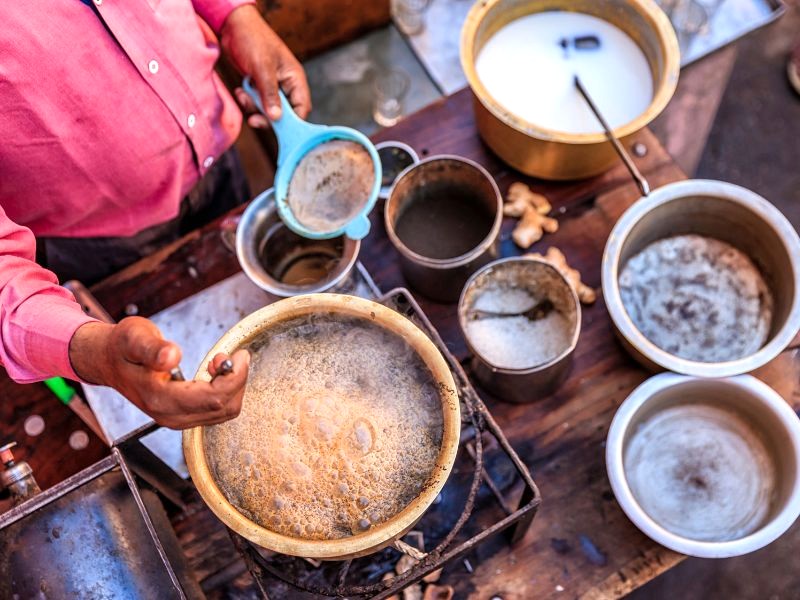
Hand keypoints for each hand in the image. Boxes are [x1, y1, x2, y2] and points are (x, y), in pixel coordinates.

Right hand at [69, 318, 249, 428]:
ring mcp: (175, 419)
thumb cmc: (122, 347)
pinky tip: (214, 373)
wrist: (108, 360)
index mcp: (160, 399)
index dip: (234, 377)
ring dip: (232, 386)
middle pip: (223, 408)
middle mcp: (169, 415)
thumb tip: (172, 356)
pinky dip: (224, 392)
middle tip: (232, 355)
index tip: (239, 354)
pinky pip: (215, 411)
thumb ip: (153, 348)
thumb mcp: (134, 337)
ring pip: (223, 413)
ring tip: (221, 361)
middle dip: (236, 381)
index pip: (213, 398)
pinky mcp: (181, 416)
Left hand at [220, 4, 310, 126]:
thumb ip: (270, 94)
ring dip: (254, 107)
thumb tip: (276, 118)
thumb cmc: (252, 39)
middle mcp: (286, 85)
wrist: (232, 26)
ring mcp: (272, 87)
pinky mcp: (259, 87)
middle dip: (268, 118)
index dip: (293, 122)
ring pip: (268, 110)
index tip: (279, 130)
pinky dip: (247, 101)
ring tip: (243, 95)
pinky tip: (240, 90)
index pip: (302, 108)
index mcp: (295, 79)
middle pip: (284, 114)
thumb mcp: (262, 68)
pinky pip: (256, 103)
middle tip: (254, 119)